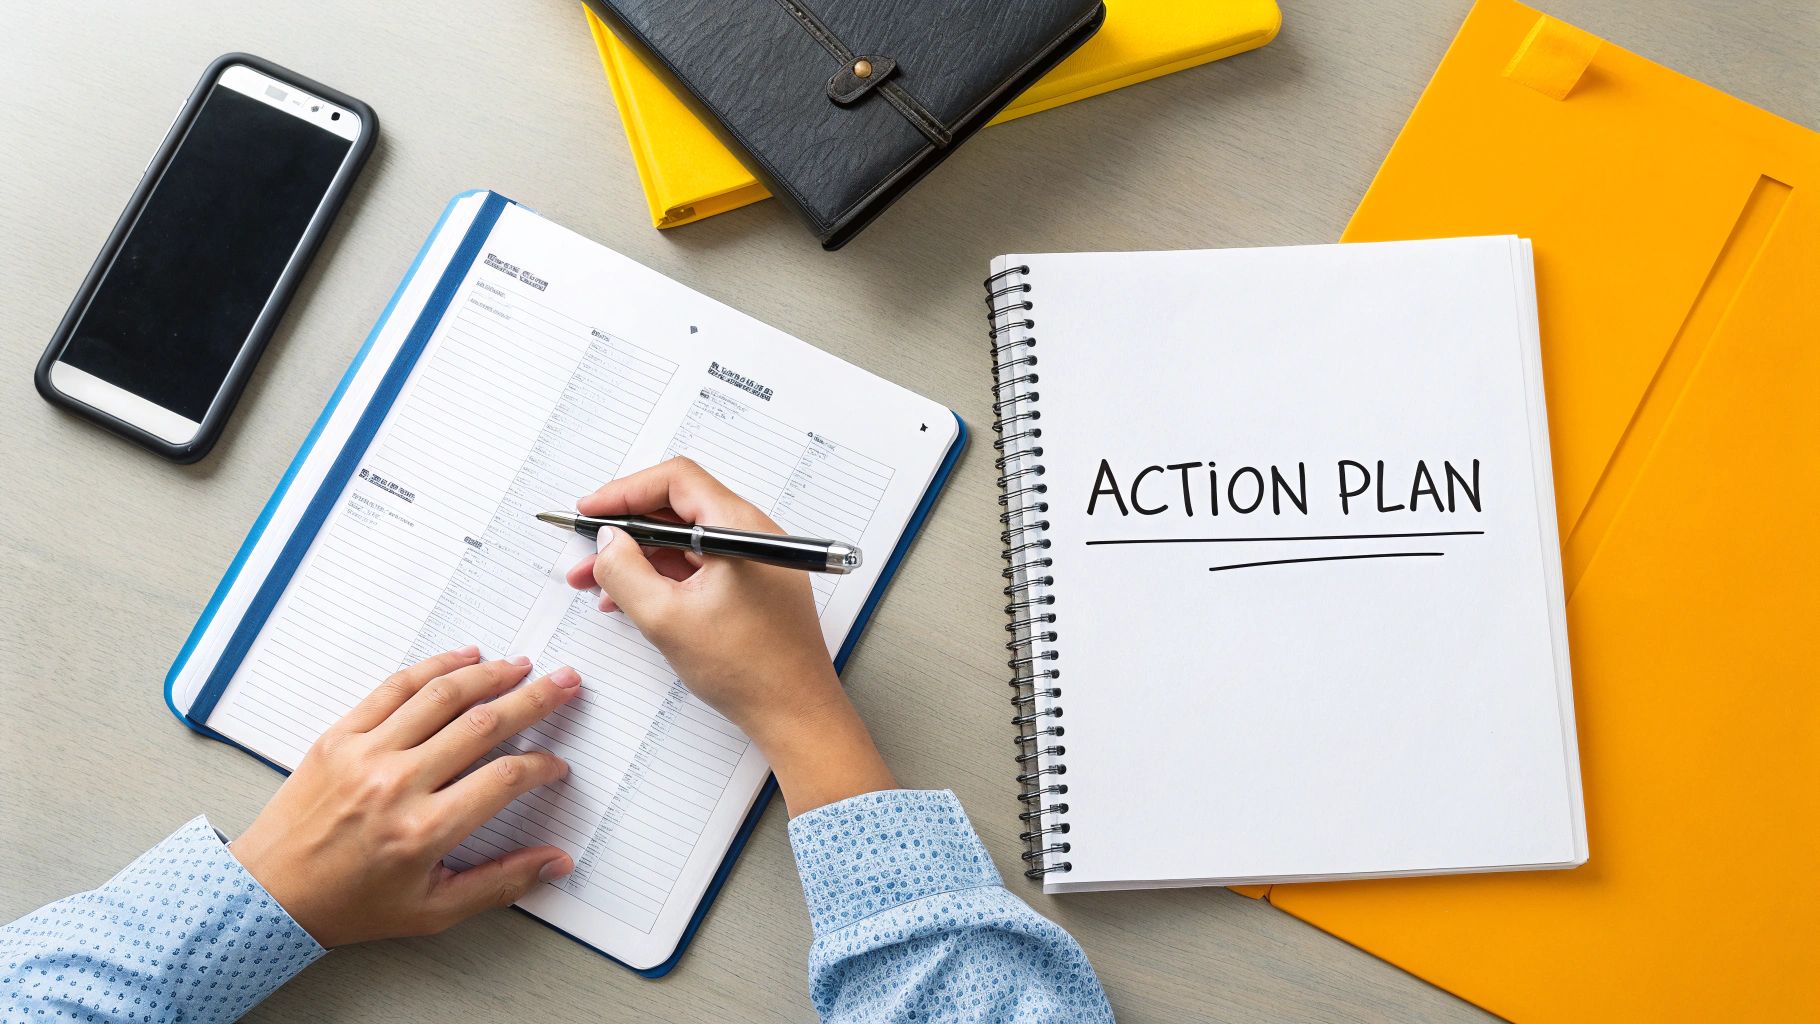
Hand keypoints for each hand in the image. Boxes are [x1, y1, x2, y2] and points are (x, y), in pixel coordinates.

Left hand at [230, 648, 580, 946]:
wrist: (269, 893)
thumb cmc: (351, 905)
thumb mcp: (432, 911)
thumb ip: (500, 884)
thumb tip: (557, 862)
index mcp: (424, 831)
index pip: (505, 779)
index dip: (542, 766)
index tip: (556, 765)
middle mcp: (397, 784)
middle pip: (483, 725)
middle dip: (535, 700)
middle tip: (566, 683)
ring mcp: (366, 754)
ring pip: (442, 696)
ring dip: (490, 675)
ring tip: (522, 666)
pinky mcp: (340, 736)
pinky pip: (395, 688)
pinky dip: (434, 667)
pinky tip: (465, 658)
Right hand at [564, 457, 894, 814]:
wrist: (796, 713)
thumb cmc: (749, 669)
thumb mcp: (666, 618)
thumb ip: (625, 572)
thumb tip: (607, 541)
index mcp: (739, 528)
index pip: (676, 481)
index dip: (624, 492)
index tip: (590, 512)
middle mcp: (751, 535)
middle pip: (677, 509)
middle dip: (624, 530)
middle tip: (585, 552)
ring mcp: (754, 561)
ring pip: (684, 542)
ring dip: (638, 558)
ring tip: (594, 584)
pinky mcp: (751, 586)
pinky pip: (698, 567)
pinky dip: (662, 578)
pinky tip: (629, 600)